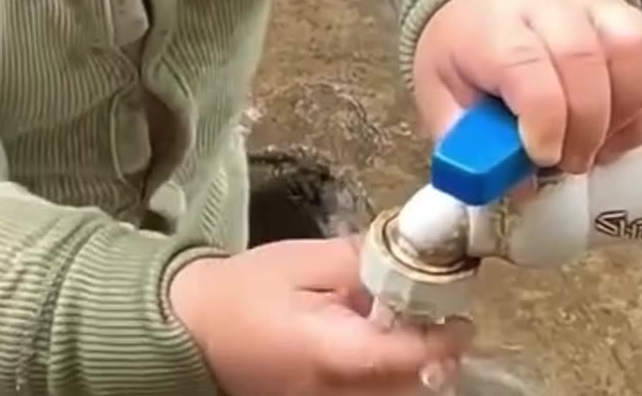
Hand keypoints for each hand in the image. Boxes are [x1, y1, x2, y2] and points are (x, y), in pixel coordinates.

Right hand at [169, 237, 473, 394]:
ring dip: (413, 367)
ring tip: (396, 327)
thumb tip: (409, 260)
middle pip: (417, 387)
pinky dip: (386, 376)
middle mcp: (338, 395)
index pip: (414, 356)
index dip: (446, 335)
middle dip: (435, 353)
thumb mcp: (297, 260)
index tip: (457, 310)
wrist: (184, 332)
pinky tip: (368, 346)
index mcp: (332, 354)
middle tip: (430, 313)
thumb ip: (357, 261)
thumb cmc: (239, 292)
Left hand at [413, 0, 641, 173]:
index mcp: (491, 25)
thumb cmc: (463, 55)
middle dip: (584, 127)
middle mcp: (545, 4)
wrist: (481, 2)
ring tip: (594, 150)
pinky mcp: (624, 14)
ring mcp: (591, 4)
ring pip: (630, 51)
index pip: (526, 64)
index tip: (543, 157)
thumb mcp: (440, 95)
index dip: (544, 118)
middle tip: (568, 163)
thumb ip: (468, 141)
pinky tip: (614, 135)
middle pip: (583, 59)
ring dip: (621, 116)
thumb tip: (517, 185)